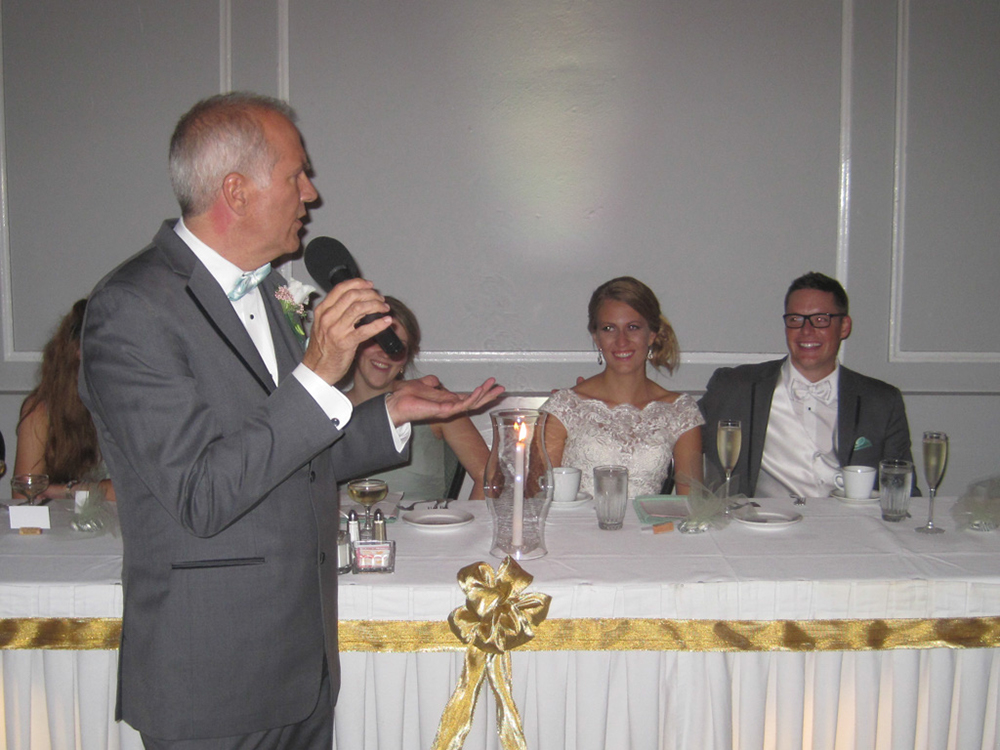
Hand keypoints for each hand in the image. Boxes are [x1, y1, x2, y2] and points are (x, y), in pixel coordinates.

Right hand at [301, 278, 391, 383]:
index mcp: (322, 311)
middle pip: (352, 296)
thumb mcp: (323, 325)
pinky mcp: (346, 343)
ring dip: (376, 305)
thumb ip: (336, 312)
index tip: (370, 285)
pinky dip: (379, 324)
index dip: (358, 283)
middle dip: (370, 294)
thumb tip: (358, 302)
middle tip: (380, 299)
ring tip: (385, 308)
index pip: (341, 288)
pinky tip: (387, 321)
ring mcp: (336, 330)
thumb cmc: (322, 349)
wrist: (317, 369)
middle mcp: (328, 318)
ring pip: (359, 308)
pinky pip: (365, 330)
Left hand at [385, 376, 503, 426]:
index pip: (468, 398)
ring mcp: (448, 410)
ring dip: (484, 395)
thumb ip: (432, 383)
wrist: (396, 402)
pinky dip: (472, 398)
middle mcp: (449, 407)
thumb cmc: (406, 396)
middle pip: (474, 402)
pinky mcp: (444, 411)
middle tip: (501, 389)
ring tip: (495, 386)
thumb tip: (436, 381)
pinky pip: (462, 405)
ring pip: (472, 404)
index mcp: (446, 401)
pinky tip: (479, 390)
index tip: (492, 385)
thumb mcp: (423, 384)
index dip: (480, 392)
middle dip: (488, 396)